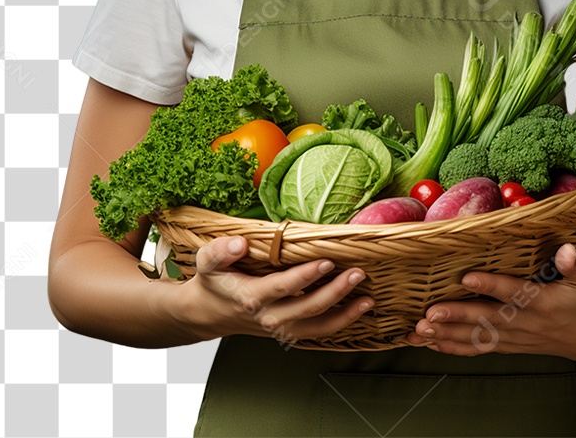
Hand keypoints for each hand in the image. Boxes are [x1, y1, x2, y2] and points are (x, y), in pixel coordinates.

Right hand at [169, 237, 373, 346]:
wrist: (209, 314)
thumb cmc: (213, 282)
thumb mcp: (207, 261)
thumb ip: (220, 251)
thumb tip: (239, 243)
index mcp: (252, 297)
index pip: (284, 287)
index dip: (307, 276)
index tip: (327, 260)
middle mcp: (270, 317)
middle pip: (308, 308)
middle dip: (336, 292)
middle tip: (357, 274)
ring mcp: (281, 328)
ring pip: (318, 326)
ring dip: (345, 314)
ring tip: (368, 299)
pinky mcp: (290, 331)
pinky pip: (319, 331)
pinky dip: (341, 323)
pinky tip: (360, 310)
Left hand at [406, 243, 575, 359]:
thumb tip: (566, 250)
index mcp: (545, 303)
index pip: (514, 293)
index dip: (492, 285)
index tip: (467, 277)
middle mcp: (527, 323)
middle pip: (487, 320)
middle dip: (457, 317)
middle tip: (429, 314)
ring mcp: (516, 337)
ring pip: (478, 338)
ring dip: (448, 335)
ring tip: (419, 331)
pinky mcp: (510, 345)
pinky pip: (479, 348)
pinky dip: (454, 348)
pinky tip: (430, 344)